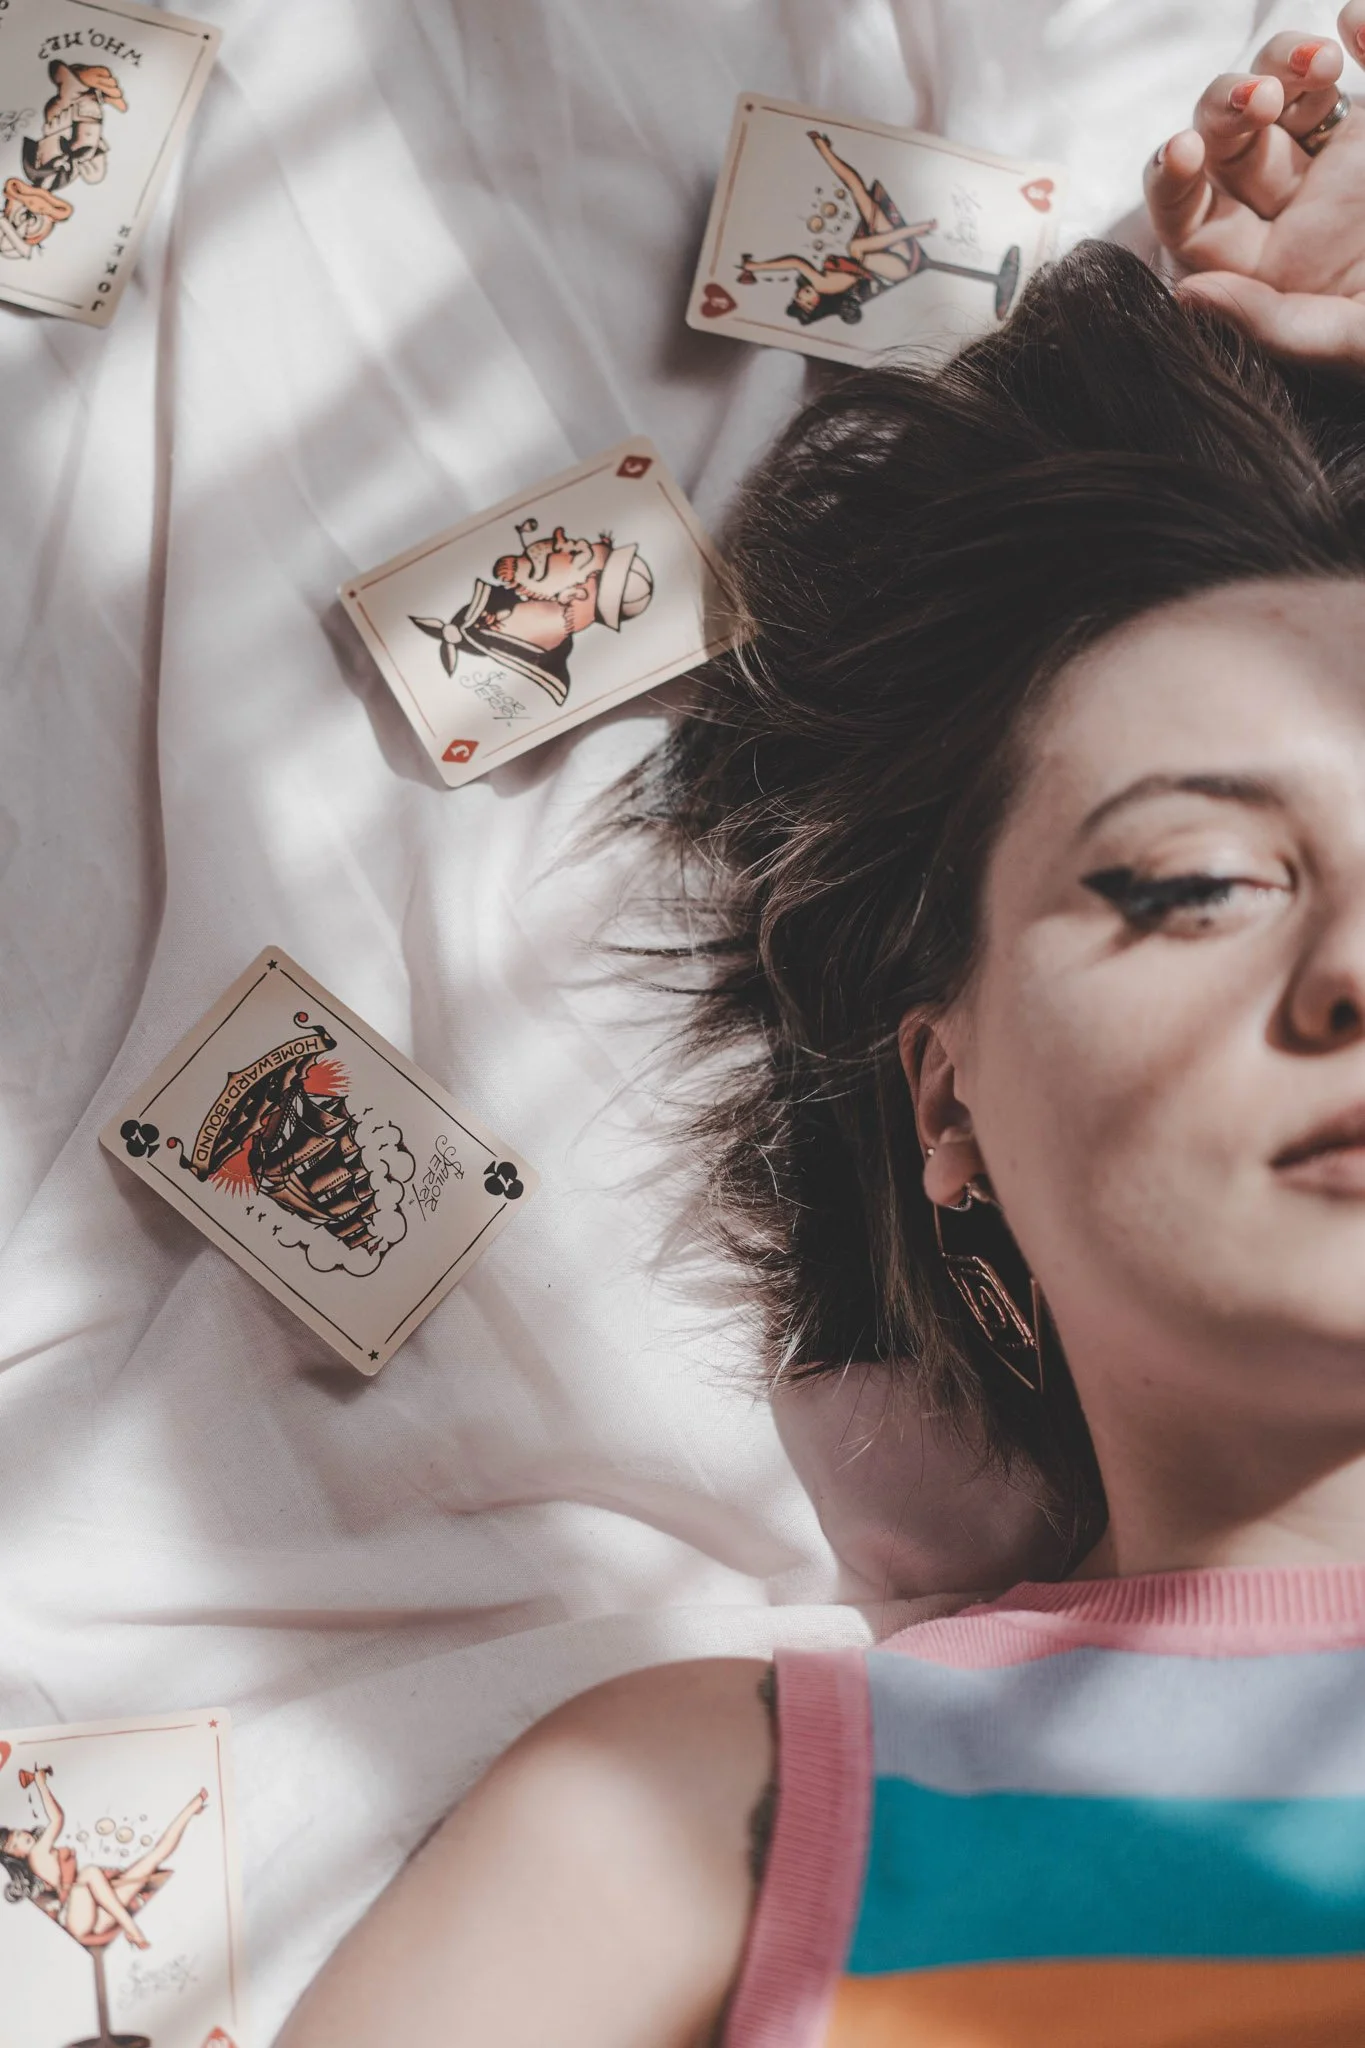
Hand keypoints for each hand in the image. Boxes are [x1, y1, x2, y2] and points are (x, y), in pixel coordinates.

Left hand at [1146, 4, 1364, 373]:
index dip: (1172, 181)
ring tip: (1320, 63)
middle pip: (1227, 141)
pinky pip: (1359, 67)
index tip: (1184, 152)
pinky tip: (1356, 20)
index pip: (1186, 216)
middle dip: (1227, 108)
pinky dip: (1360, 30)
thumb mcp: (1346, 344)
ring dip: (1282, 63)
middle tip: (1260, 100)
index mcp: (1259, 267)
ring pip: (1282, 90)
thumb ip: (1269, 323)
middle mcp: (1287, 208)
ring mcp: (1335, 161)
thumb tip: (1185, 293)